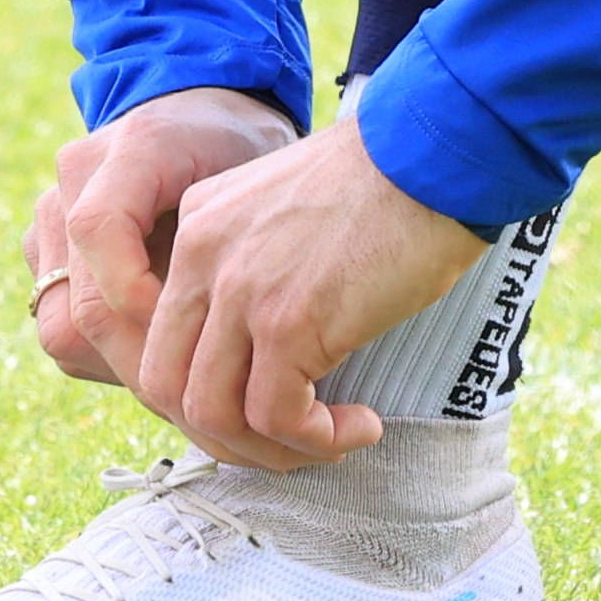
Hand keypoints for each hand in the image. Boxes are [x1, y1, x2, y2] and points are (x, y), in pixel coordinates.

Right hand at [23, 88, 298, 394]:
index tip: (200, 335)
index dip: (140, 297)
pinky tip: (164, 358)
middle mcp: (73, 181)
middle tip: (204, 397)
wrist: (202, 113)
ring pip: (61, 328)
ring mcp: (50, 218)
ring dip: (123, 367)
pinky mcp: (42, 252)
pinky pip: (62, 326)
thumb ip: (227, 239)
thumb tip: (224, 335)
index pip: (98, 229)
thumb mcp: (257, 173)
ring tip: (187, 384)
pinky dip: (111, 354)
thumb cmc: (240, 148)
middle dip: (142, 362)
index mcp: (129, 149)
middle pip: (78, 304)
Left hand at [131, 121, 483, 471]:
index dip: (206, 390)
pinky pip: (276, 418)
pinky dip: (317, 441)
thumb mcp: (295, 207)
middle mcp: (202, 259)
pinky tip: (362, 427)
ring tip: (328, 441)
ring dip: (269, 450)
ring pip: (211, 414)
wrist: (437, 150)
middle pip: (166, 384)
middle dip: (223, 436)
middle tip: (287, 442)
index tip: (264, 404)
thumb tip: (277, 343)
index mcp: (198, 227)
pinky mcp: (290, 323)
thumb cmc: (392, 177)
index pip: (163, 337)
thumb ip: (263, 260)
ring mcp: (240, 291)